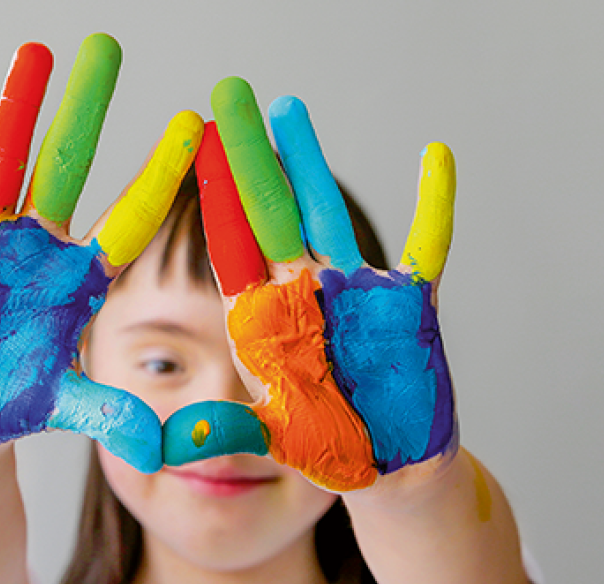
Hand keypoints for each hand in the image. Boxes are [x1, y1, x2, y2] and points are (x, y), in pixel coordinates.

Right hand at [0, 34, 202, 472]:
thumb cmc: (9, 405)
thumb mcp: (64, 405)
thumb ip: (109, 413)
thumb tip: (162, 446)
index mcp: (75, 280)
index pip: (127, 218)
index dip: (159, 175)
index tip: (195, 127)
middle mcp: (33, 248)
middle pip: (64, 165)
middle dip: (86, 108)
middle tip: (109, 47)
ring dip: (14, 108)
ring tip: (35, 51)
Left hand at [164, 77, 455, 491]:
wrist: (389, 468)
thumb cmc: (327, 448)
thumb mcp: (271, 438)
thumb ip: (225, 431)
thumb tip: (167, 446)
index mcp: (264, 321)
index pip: (231, 246)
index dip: (214, 195)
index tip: (193, 142)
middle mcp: (305, 294)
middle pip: (271, 212)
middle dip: (250, 155)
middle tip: (228, 96)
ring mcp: (357, 293)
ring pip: (329, 213)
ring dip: (311, 161)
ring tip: (287, 107)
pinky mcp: (411, 306)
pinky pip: (429, 246)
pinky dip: (435, 204)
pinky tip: (436, 154)